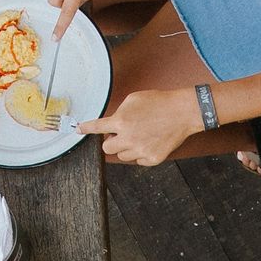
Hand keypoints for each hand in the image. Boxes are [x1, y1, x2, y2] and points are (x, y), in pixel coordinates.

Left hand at [82, 85, 207, 165]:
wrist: (183, 112)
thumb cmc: (159, 102)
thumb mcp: (134, 99)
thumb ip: (120, 112)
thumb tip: (112, 124)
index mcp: (121, 121)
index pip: (97, 127)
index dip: (85, 129)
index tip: (78, 131)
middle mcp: (128, 138)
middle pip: (107, 148)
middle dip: (111, 141)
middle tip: (122, 134)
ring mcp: (140, 150)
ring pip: (122, 156)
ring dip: (126, 147)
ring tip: (140, 136)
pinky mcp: (152, 159)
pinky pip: (138, 160)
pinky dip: (141, 153)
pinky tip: (150, 142)